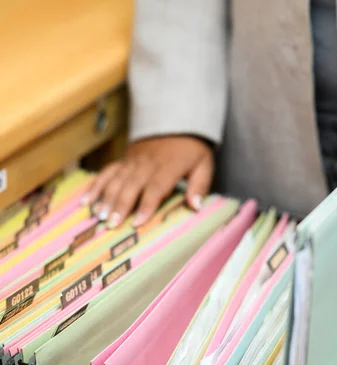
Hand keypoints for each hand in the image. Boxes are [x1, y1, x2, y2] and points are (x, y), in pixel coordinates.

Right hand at [83, 136, 214, 227]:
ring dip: (106, 198)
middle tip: (111, 225)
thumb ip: (200, 186)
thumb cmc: (191, 148)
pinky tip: (86, 201)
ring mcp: (132, 161)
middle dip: (120, 206)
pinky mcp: (123, 160)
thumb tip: (196, 207)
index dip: (146, 205)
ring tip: (99, 216)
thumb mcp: (204, 164)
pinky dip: (95, 186)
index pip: (155, 188)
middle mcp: (147, 164)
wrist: (176, 121)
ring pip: (116, 180)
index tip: (137, 222)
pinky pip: (107, 173)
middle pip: (131, 186)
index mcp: (168, 166)